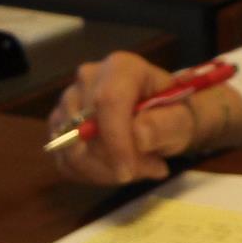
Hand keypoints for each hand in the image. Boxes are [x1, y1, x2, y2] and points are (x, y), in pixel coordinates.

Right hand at [47, 51, 200, 186]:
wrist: (162, 116)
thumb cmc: (173, 114)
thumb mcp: (182, 120)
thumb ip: (166, 125)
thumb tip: (138, 135)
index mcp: (121, 67)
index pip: (109, 101)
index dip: (116, 141)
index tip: (128, 172)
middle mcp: (88, 78)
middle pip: (85, 128)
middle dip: (114, 162)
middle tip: (151, 169)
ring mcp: (68, 101)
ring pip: (71, 149)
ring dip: (105, 171)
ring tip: (139, 168)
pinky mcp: (59, 125)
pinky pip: (64, 161)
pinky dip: (91, 174)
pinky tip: (117, 169)